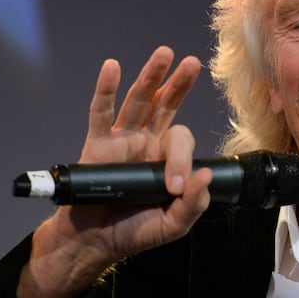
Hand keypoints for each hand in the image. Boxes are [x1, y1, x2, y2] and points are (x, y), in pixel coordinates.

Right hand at [18, 47, 212, 297]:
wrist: (94, 243)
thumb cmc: (134, 231)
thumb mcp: (172, 225)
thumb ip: (192, 204)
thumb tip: (204, 175)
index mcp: (168, 158)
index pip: (182, 141)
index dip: (182, 158)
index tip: (174, 185)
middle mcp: (147, 142)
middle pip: (166, 105)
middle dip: (180, 84)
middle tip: (193, 63)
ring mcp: (122, 140)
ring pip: (138, 101)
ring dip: (151, 76)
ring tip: (165, 54)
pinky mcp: (97, 144)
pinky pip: (100, 112)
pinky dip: (105, 89)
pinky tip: (112, 67)